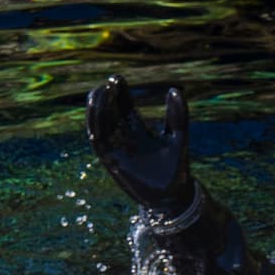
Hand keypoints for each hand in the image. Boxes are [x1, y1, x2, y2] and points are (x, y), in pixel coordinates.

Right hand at [85, 77, 195, 220]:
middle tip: (106, 84)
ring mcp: (117, 149)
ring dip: (97, 109)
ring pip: (100, 125)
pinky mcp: (112, 161)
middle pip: (110, 114)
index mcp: (138, 131)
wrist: (173, 195)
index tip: (116, 79)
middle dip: (105, 98)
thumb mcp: (178, 136)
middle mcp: (124, 138)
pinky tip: (97, 113)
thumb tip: (175, 90)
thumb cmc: (177, 168)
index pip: (124, 108)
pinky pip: (99, 141)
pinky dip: (96, 126)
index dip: (119, 93)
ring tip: (99, 93)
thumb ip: (178, 115)